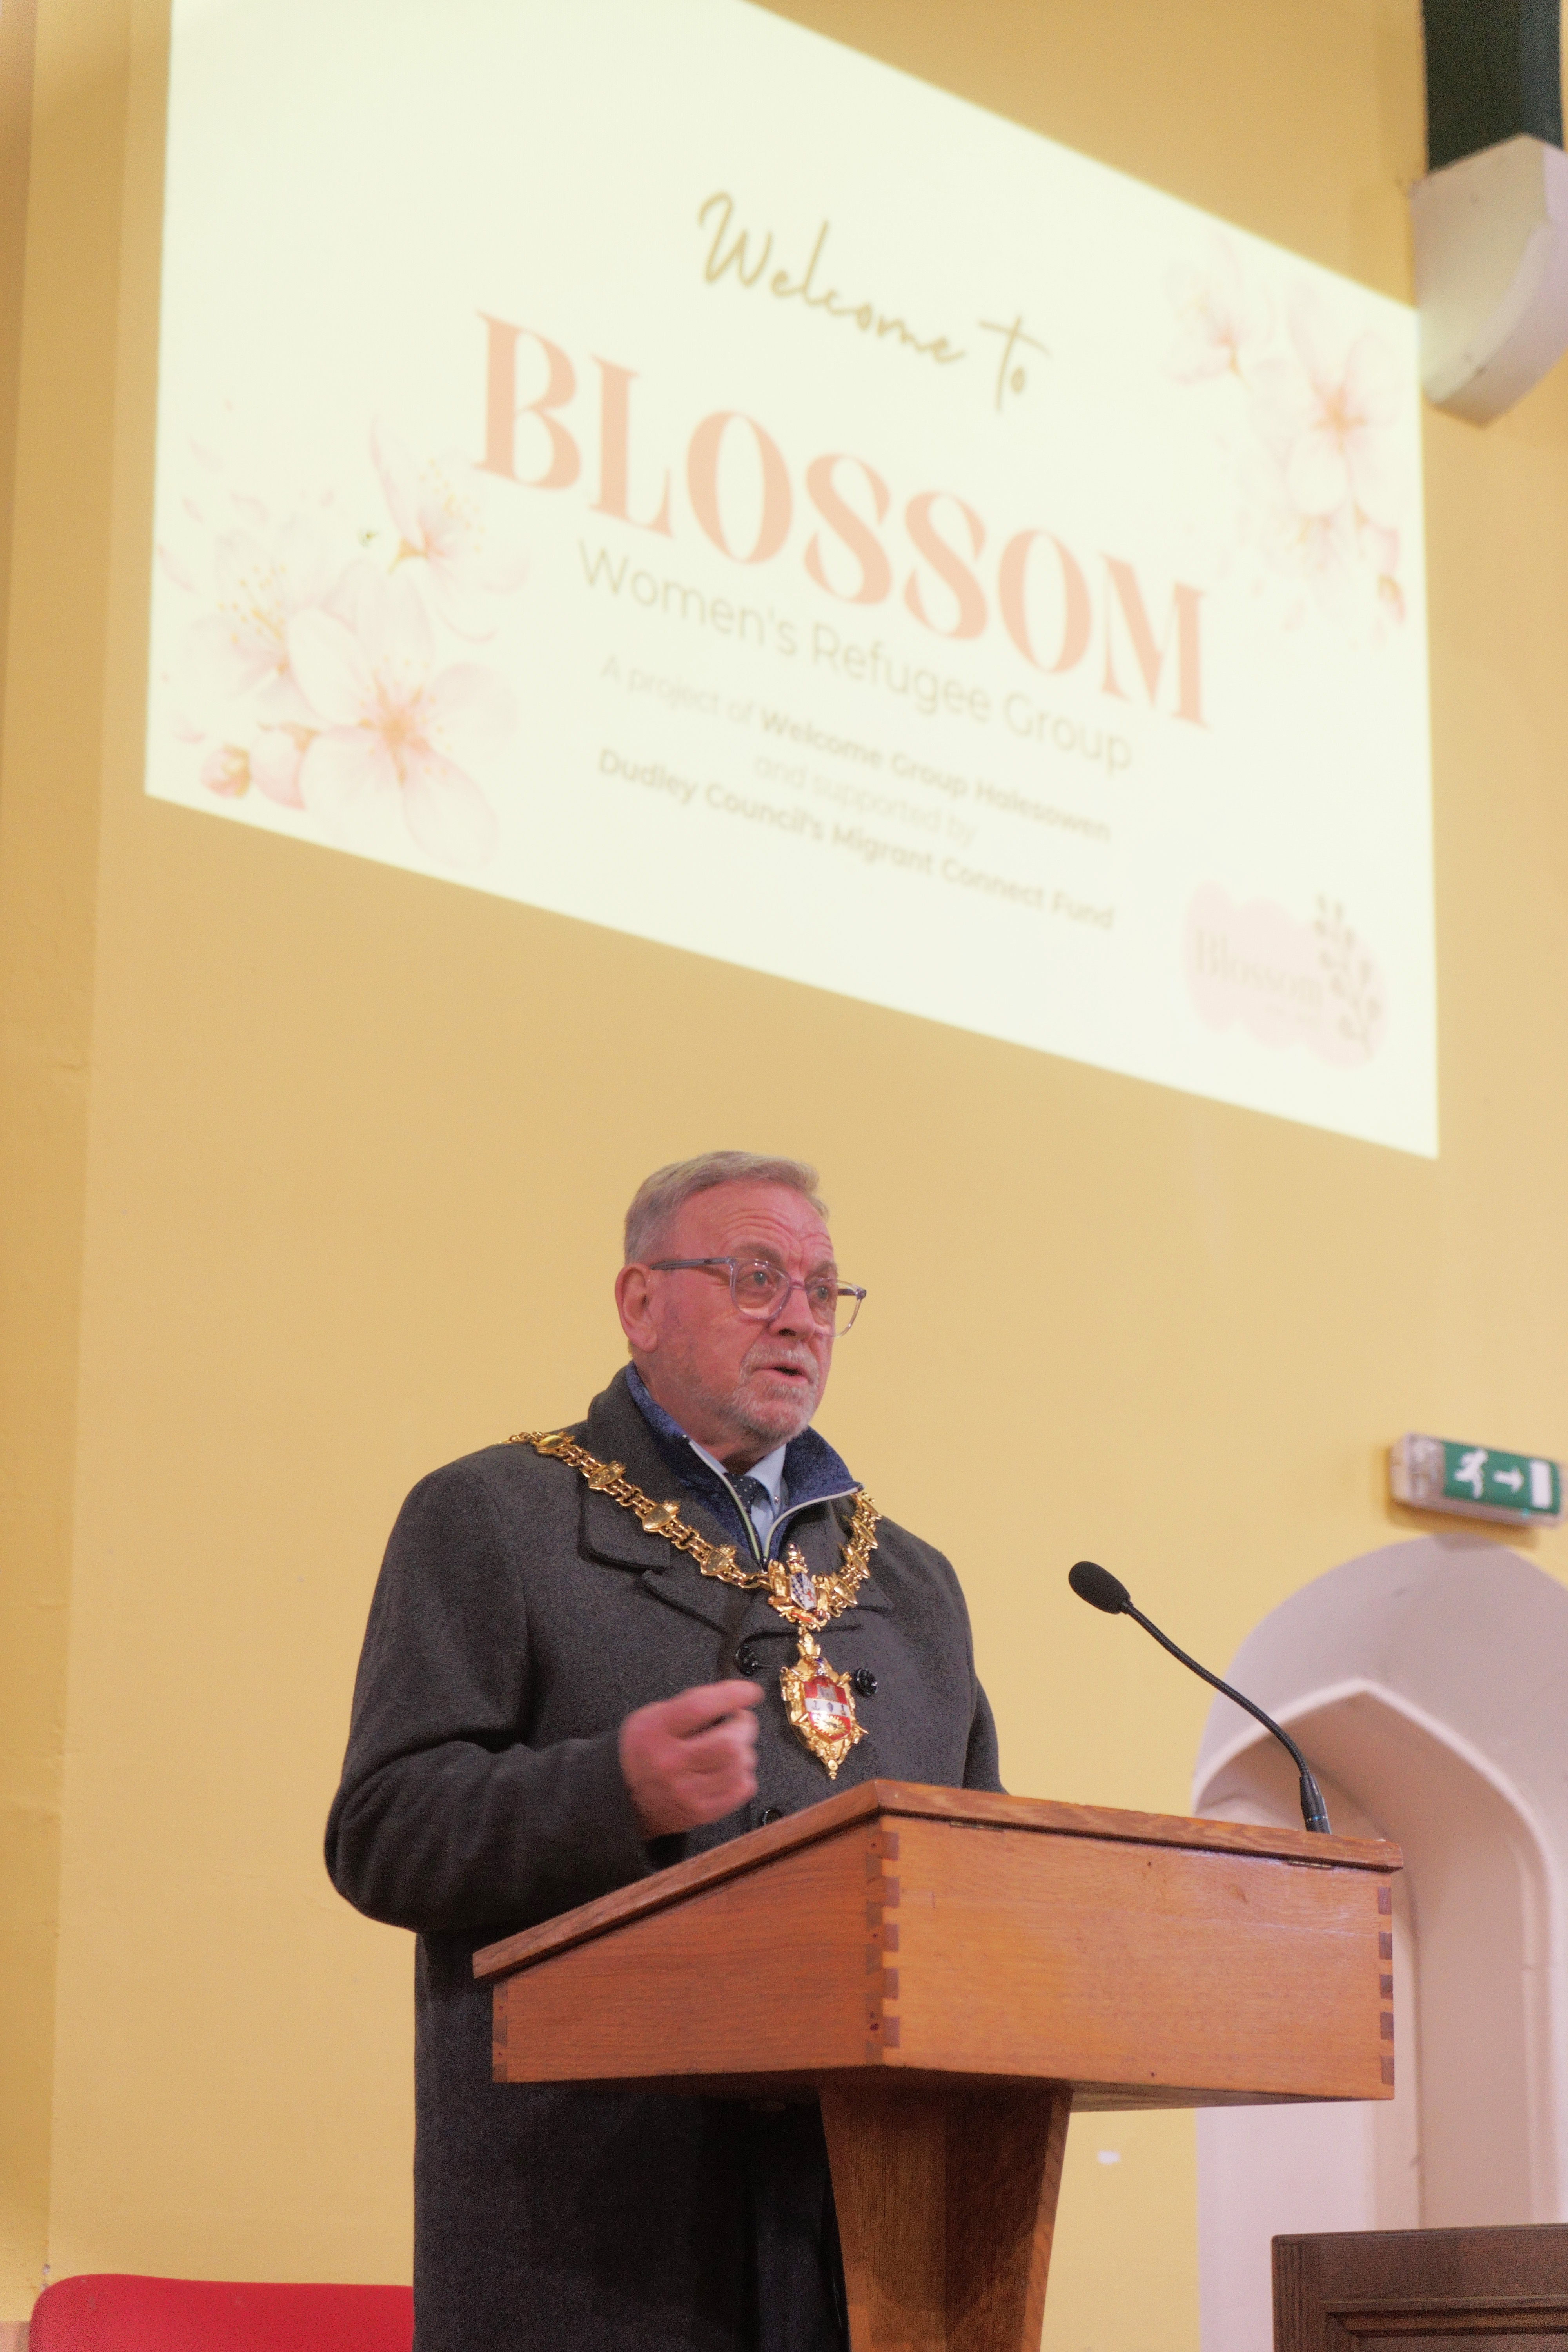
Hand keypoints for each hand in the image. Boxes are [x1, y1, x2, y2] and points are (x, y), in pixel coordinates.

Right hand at [618, 1679, 764, 1838]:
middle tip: (739, 1722)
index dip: (732, 1695)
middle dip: (744, 1727)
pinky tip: (731, 1770)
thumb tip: (731, 1698)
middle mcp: (670, 1764)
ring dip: (745, 1751)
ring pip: (738, 1767)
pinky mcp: (699, 1813)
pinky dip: (743, 1775)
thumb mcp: (651, 1717)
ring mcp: (686, 1792)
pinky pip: (740, 1790)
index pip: (699, 1707)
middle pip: (728, 1742)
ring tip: (734, 1746)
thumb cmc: (640, 1751)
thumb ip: (688, 1706)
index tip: (750, 1692)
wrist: (619, 1797)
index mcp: (655, 1732)